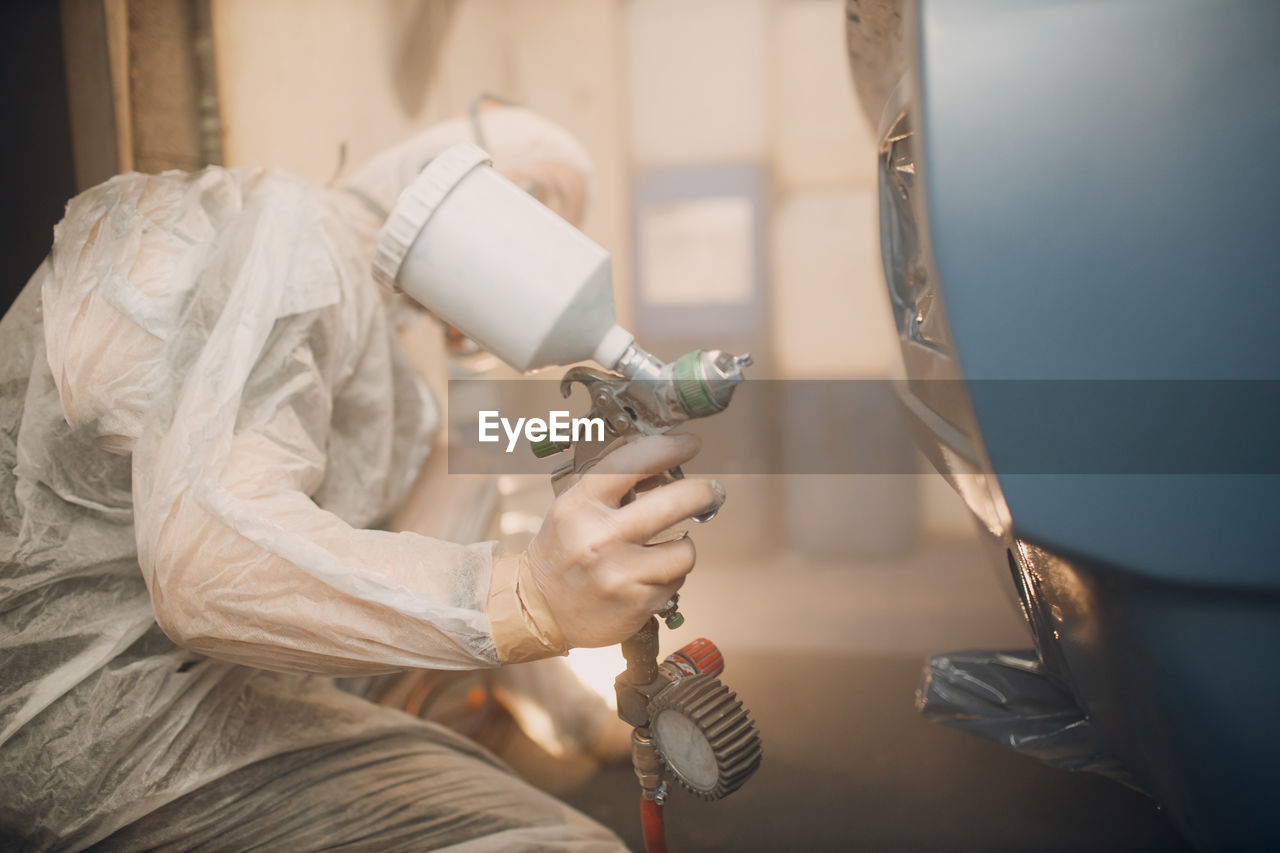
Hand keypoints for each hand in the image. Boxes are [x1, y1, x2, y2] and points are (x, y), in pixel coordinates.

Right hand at [524, 433, 723, 648]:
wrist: (540, 611)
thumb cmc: (559, 555)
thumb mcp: (570, 507)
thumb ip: (607, 478)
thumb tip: (646, 445)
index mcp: (581, 506)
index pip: (631, 463)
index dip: (669, 447)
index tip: (688, 444)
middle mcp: (600, 538)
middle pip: (676, 502)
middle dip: (703, 492)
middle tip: (709, 492)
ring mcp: (620, 572)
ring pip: (685, 549)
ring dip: (680, 547)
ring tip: (661, 550)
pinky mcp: (637, 602)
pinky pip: (676, 580)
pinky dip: (668, 577)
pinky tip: (647, 576)